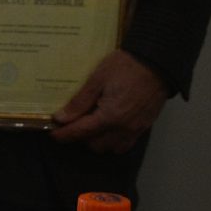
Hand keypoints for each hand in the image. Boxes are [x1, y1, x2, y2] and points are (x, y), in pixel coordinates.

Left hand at [50, 50, 168, 153]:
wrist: (157, 62)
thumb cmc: (125, 67)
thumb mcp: (97, 80)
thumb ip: (79, 102)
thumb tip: (61, 118)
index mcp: (110, 116)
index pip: (81, 133)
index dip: (64, 135)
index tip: (53, 134)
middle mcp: (123, 128)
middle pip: (95, 145)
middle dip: (80, 138)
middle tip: (72, 124)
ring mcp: (136, 129)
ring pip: (110, 148)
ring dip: (97, 141)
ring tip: (90, 126)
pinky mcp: (145, 127)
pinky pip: (125, 144)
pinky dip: (113, 141)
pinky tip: (107, 128)